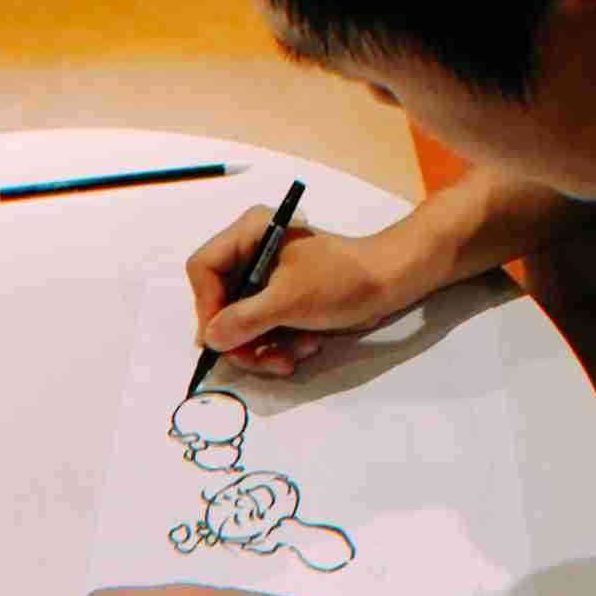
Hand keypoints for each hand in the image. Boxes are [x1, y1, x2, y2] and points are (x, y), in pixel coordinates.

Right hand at [186, 208, 406, 375]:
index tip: (222, 338)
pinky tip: (306, 346)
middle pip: (220, 303)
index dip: (207, 306)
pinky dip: (281, 344)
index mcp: (250, 234)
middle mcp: (253, 252)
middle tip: (262, 361)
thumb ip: (245, 319)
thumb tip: (209, 338)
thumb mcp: (290, 300)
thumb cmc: (342, 279)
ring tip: (296, 354)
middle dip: (243, 337)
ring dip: (265, 347)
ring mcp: (267, 278)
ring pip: (242, 323)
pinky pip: (264, 328)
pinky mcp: (283, 299)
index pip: (204, 268)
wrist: (391, 282)